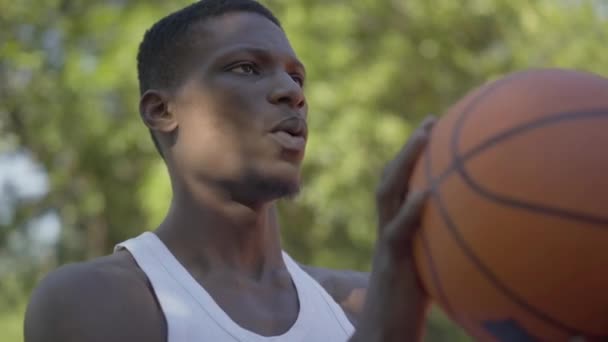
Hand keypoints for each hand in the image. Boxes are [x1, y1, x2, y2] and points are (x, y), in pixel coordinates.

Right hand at [350, 115, 434, 341]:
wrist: (383, 334)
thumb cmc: (409, 308)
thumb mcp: (428, 271)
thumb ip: (441, 250)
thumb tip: (479, 235)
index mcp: (395, 231)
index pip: (397, 187)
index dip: (410, 158)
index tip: (434, 131)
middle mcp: (387, 231)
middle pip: (389, 179)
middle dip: (409, 148)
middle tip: (432, 120)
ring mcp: (386, 245)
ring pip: (387, 194)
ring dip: (405, 162)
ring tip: (425, 136)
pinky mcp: (392, 263)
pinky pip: (398, 231)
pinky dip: (411, 210)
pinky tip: (427, 193)